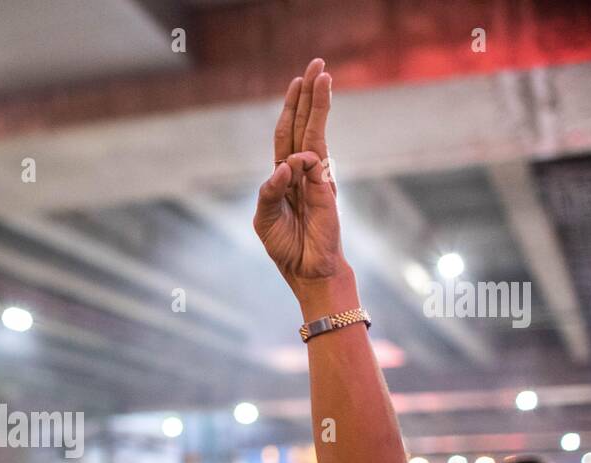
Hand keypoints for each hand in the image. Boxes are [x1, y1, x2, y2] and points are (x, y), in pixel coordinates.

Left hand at [253, 58, 346, 289]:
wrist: (306, 271)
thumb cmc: (286, 247)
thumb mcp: (264, 219)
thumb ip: (268, 192)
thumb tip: (285, 165)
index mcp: (285, 176)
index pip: (286, 135)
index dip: (292, 108)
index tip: (298, 81)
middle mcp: (302, 172)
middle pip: (304, 125)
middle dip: (309, 95)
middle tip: (317, 63)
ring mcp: (316, 180)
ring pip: (315, 135)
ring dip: (319, 106)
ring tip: (323, 78)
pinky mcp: (326, 192)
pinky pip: (313, 166)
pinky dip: (303, 160)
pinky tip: (296, 162)